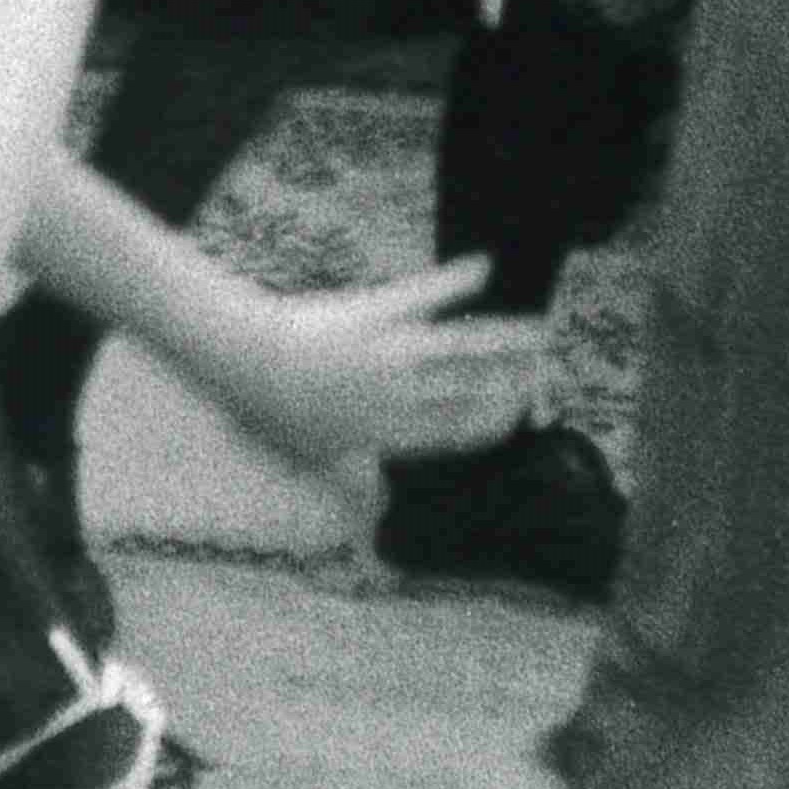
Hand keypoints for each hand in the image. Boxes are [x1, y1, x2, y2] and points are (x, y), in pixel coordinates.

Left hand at [146, 250, 563, 470]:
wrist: (241, 358)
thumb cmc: (264, 411)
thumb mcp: (305, 457)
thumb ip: (344, 485)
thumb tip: (367, 522)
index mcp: (385, 430)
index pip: (454, 431)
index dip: (492, 423)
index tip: (519, 417)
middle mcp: (399, 392)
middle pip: (470, 388)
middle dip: (513, 383)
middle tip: (547, 376)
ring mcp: (389, 349)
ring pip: (462, 346)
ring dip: (506, 339)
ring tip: (539, 332)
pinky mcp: (374, 309)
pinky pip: (423, 294)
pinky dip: (454, 280)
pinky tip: (482, 267)